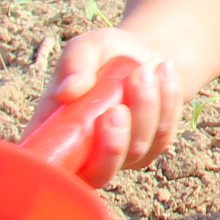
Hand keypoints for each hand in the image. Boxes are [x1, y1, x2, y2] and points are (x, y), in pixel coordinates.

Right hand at [31, 30, 188, 187]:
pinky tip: (165, 72)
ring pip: (137, 150)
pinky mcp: (151, 147)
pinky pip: (163, 135)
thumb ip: (75, 61)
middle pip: (100, 173)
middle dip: (113, 144)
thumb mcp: (88, 46)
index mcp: (57, 134)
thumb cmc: (106, 53)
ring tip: (144, 71)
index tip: (84, 129)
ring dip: (144, 110)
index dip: (64, 167)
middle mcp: (87, 154)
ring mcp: (122, 155)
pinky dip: (166, 102)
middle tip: (118, 108)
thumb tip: (69, 91)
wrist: (143, 53)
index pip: (52, 168)